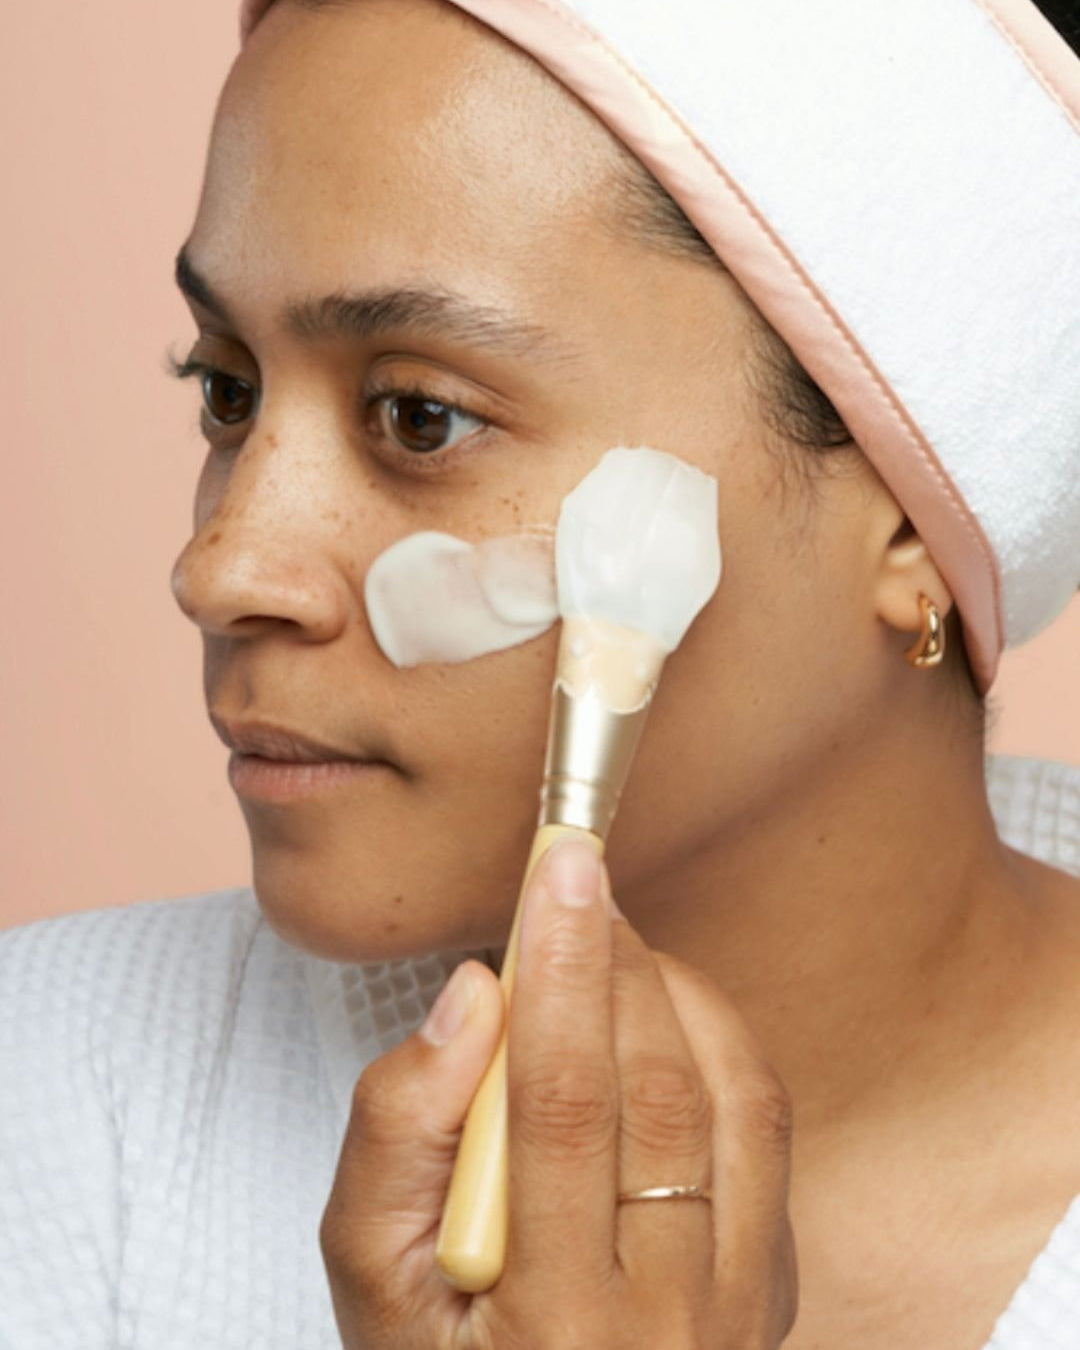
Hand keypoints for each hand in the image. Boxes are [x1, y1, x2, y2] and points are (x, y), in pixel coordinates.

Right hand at [320, 840, 797, 1348]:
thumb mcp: (372, 1280)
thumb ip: (399, 1133)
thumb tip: (473, 996)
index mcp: (557, 1324)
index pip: (566, 1105)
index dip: (561, 969)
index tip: (558, 866)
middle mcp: (671, 1320)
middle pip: (659, 1089)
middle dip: (616, 961)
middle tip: (577, 886)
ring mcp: (741, 1305)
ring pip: (736, 1098)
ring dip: (674, 993)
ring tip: (612, 946)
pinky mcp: (773, 1282)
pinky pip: (768, 1134)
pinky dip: (720, 1046)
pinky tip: (663, 1017)